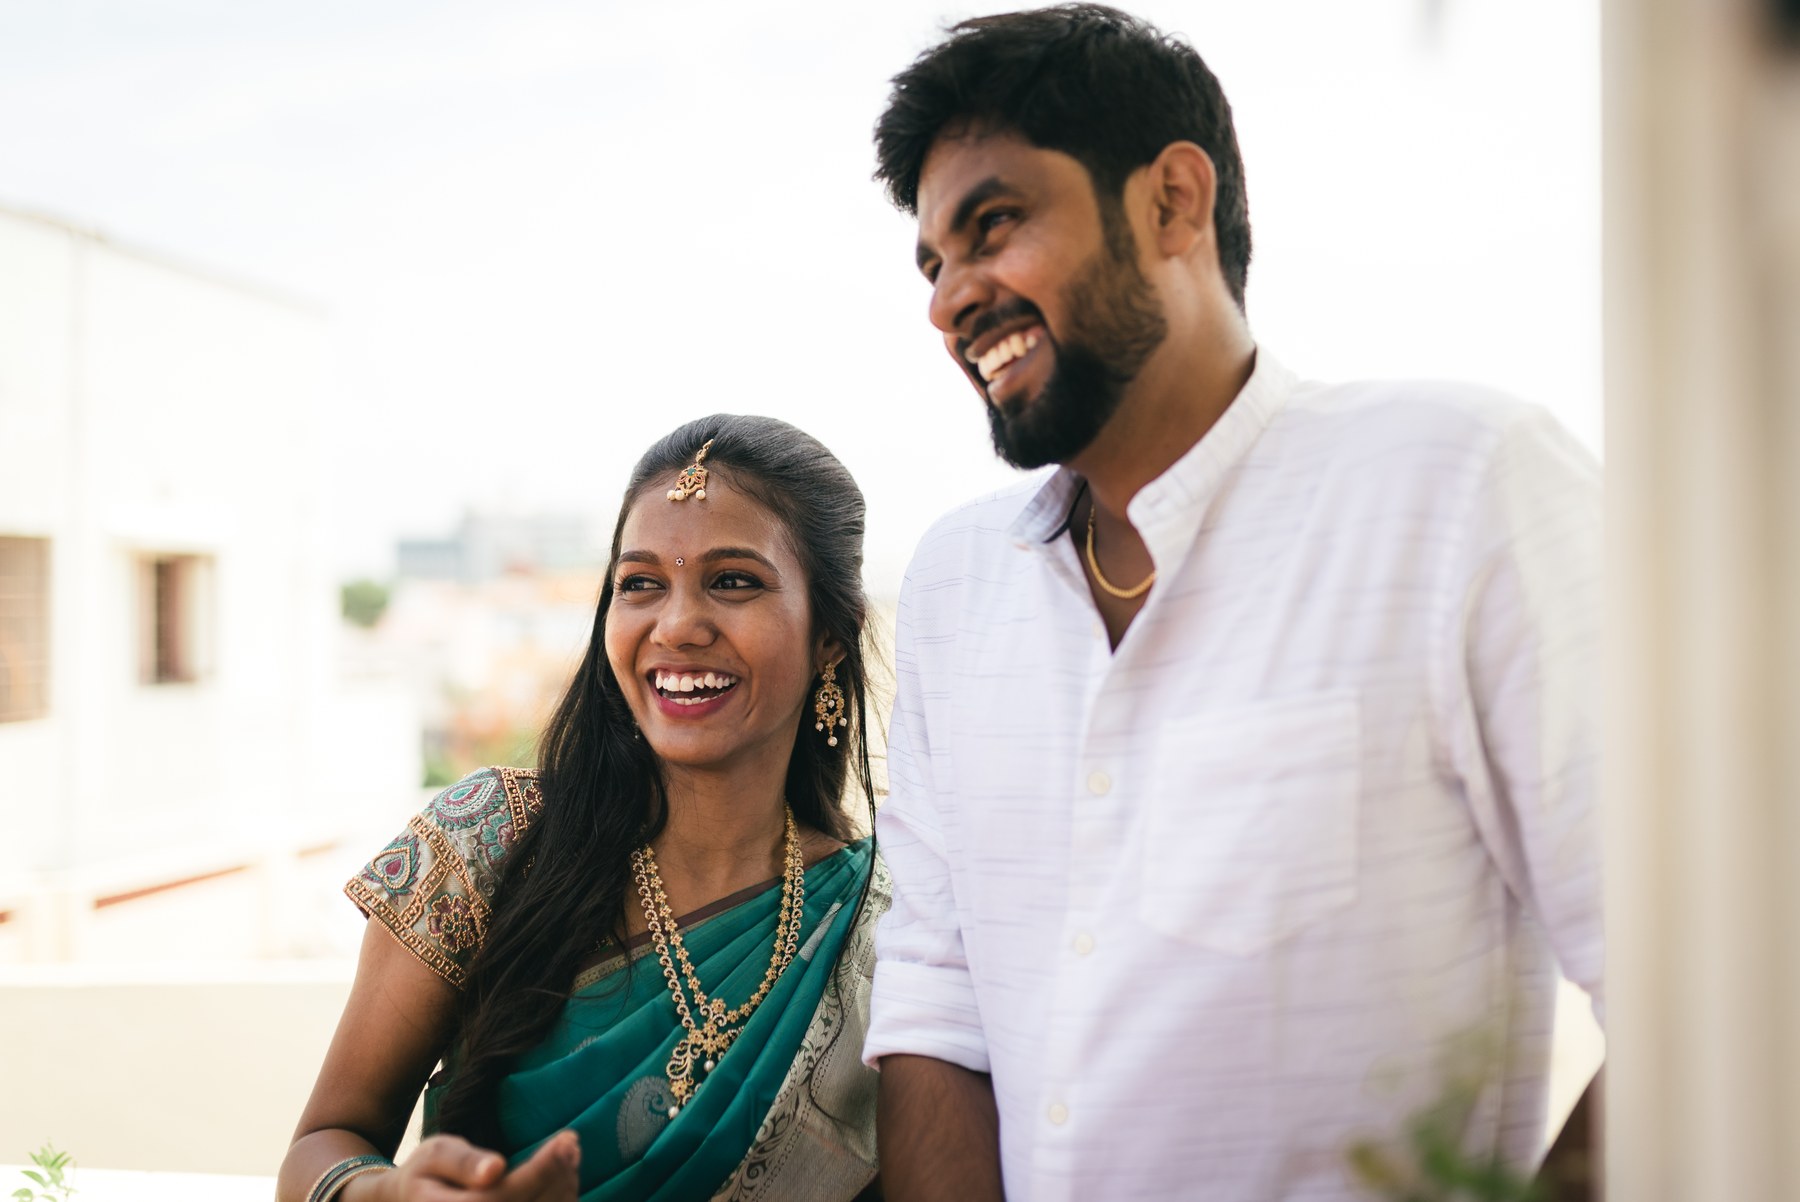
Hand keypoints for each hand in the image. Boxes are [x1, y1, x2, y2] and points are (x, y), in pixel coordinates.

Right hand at [360, 1130, 580, 1200]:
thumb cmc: (426, 1173)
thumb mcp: (434, 1155)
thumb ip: (462, 1163)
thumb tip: (496, 1168)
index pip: (500, 1199)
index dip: (538, 1171)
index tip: (565, 1138)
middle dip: (556, 1176)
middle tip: (571, 1142)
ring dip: (563, 1188)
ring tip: (570, 1153)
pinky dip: (559, 1199)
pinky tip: (563, 1175)